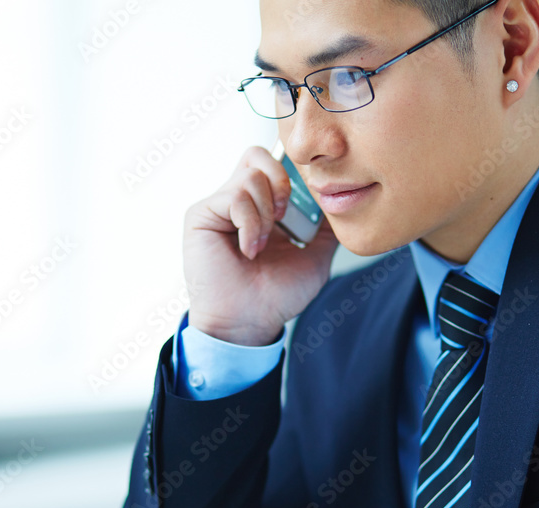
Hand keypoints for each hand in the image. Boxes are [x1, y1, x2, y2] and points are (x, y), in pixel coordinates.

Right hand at [182, 145, 339, 345]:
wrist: (251, 322)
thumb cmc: (277, 296)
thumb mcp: (315, 256)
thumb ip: (326, 227)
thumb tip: (338, 200)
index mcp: (262, 206)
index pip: (273, 163)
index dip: (292, 174)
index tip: (303, 204)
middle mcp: (238, 201)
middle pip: (257, 154)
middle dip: (281, 181)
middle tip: (283, 217)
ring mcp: (217, 206)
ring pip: (250, 176)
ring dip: (265, 213)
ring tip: (262, 245)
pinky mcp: (201, 215)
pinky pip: (233, 197)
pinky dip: (250, 224)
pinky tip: (249, 250)